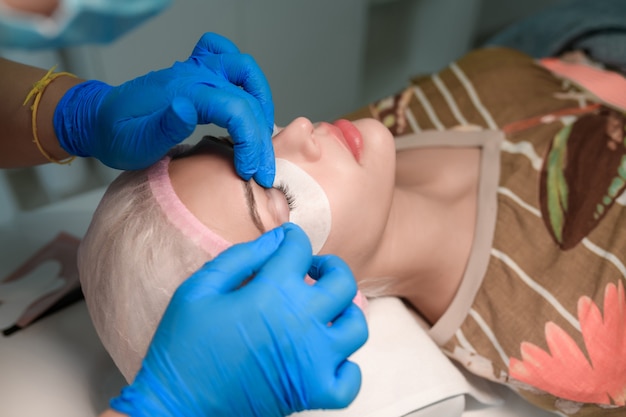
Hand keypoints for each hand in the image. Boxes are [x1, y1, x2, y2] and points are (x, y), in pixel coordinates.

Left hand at [54, 32, 274, 186]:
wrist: (98, 120)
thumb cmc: (117, 136)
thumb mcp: (135, 143)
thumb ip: (163, 128)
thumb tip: (189, 109)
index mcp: (183, 92)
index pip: (236, 109)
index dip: (250, 142)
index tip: (249, 172)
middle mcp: (193, 75)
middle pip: (248, 97)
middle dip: (261, 137)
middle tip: (261, 170)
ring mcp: (195, 69)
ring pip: (245, 70)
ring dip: (262, 101)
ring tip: (262, 136)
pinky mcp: (194, 71)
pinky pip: (225, 55)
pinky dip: (240, 73)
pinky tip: (245, 98)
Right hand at [110, 223, 367, 416]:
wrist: (176, 404)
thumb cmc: (183, 343)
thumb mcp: (200, 288)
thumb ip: (241, 257)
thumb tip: (277, 239)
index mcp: (272, 293)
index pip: (300, 249)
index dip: (292, 238)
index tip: (285, 241)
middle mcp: (301, 323)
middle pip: (342, 282)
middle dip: (329, 266)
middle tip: (312, 270)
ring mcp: (312, 361)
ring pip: (356, 326)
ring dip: (344, 311)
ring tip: (323, 310)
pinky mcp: (312, 393)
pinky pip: (351, 380)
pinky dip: (346, 366)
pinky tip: (326, 356)